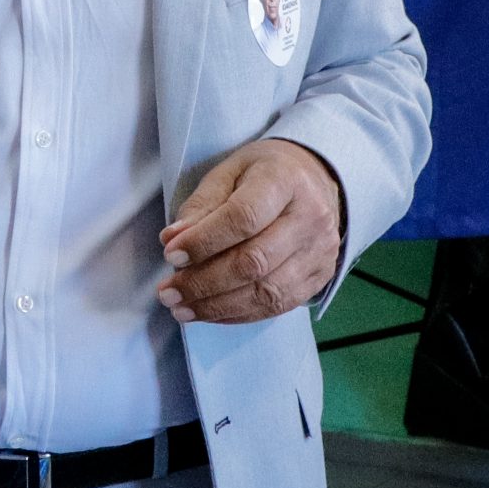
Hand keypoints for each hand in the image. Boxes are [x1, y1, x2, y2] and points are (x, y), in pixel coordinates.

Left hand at [156, 138, 344, 323]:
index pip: (243, 218)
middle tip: (168, 292)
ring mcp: (319, 250)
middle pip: (254, 261)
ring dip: (217, 306)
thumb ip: (200, 207)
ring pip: (266, 291)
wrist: (314, 182)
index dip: (203, 242)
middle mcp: (310, 217)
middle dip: (204, 283)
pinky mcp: (320, 276)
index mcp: (284, 180)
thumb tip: (173, 241)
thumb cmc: (263, 176)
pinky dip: (238, 314)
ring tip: (182, 309)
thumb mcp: (227, 174)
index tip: (170, 256)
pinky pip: (277, 305)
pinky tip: (210, 312)